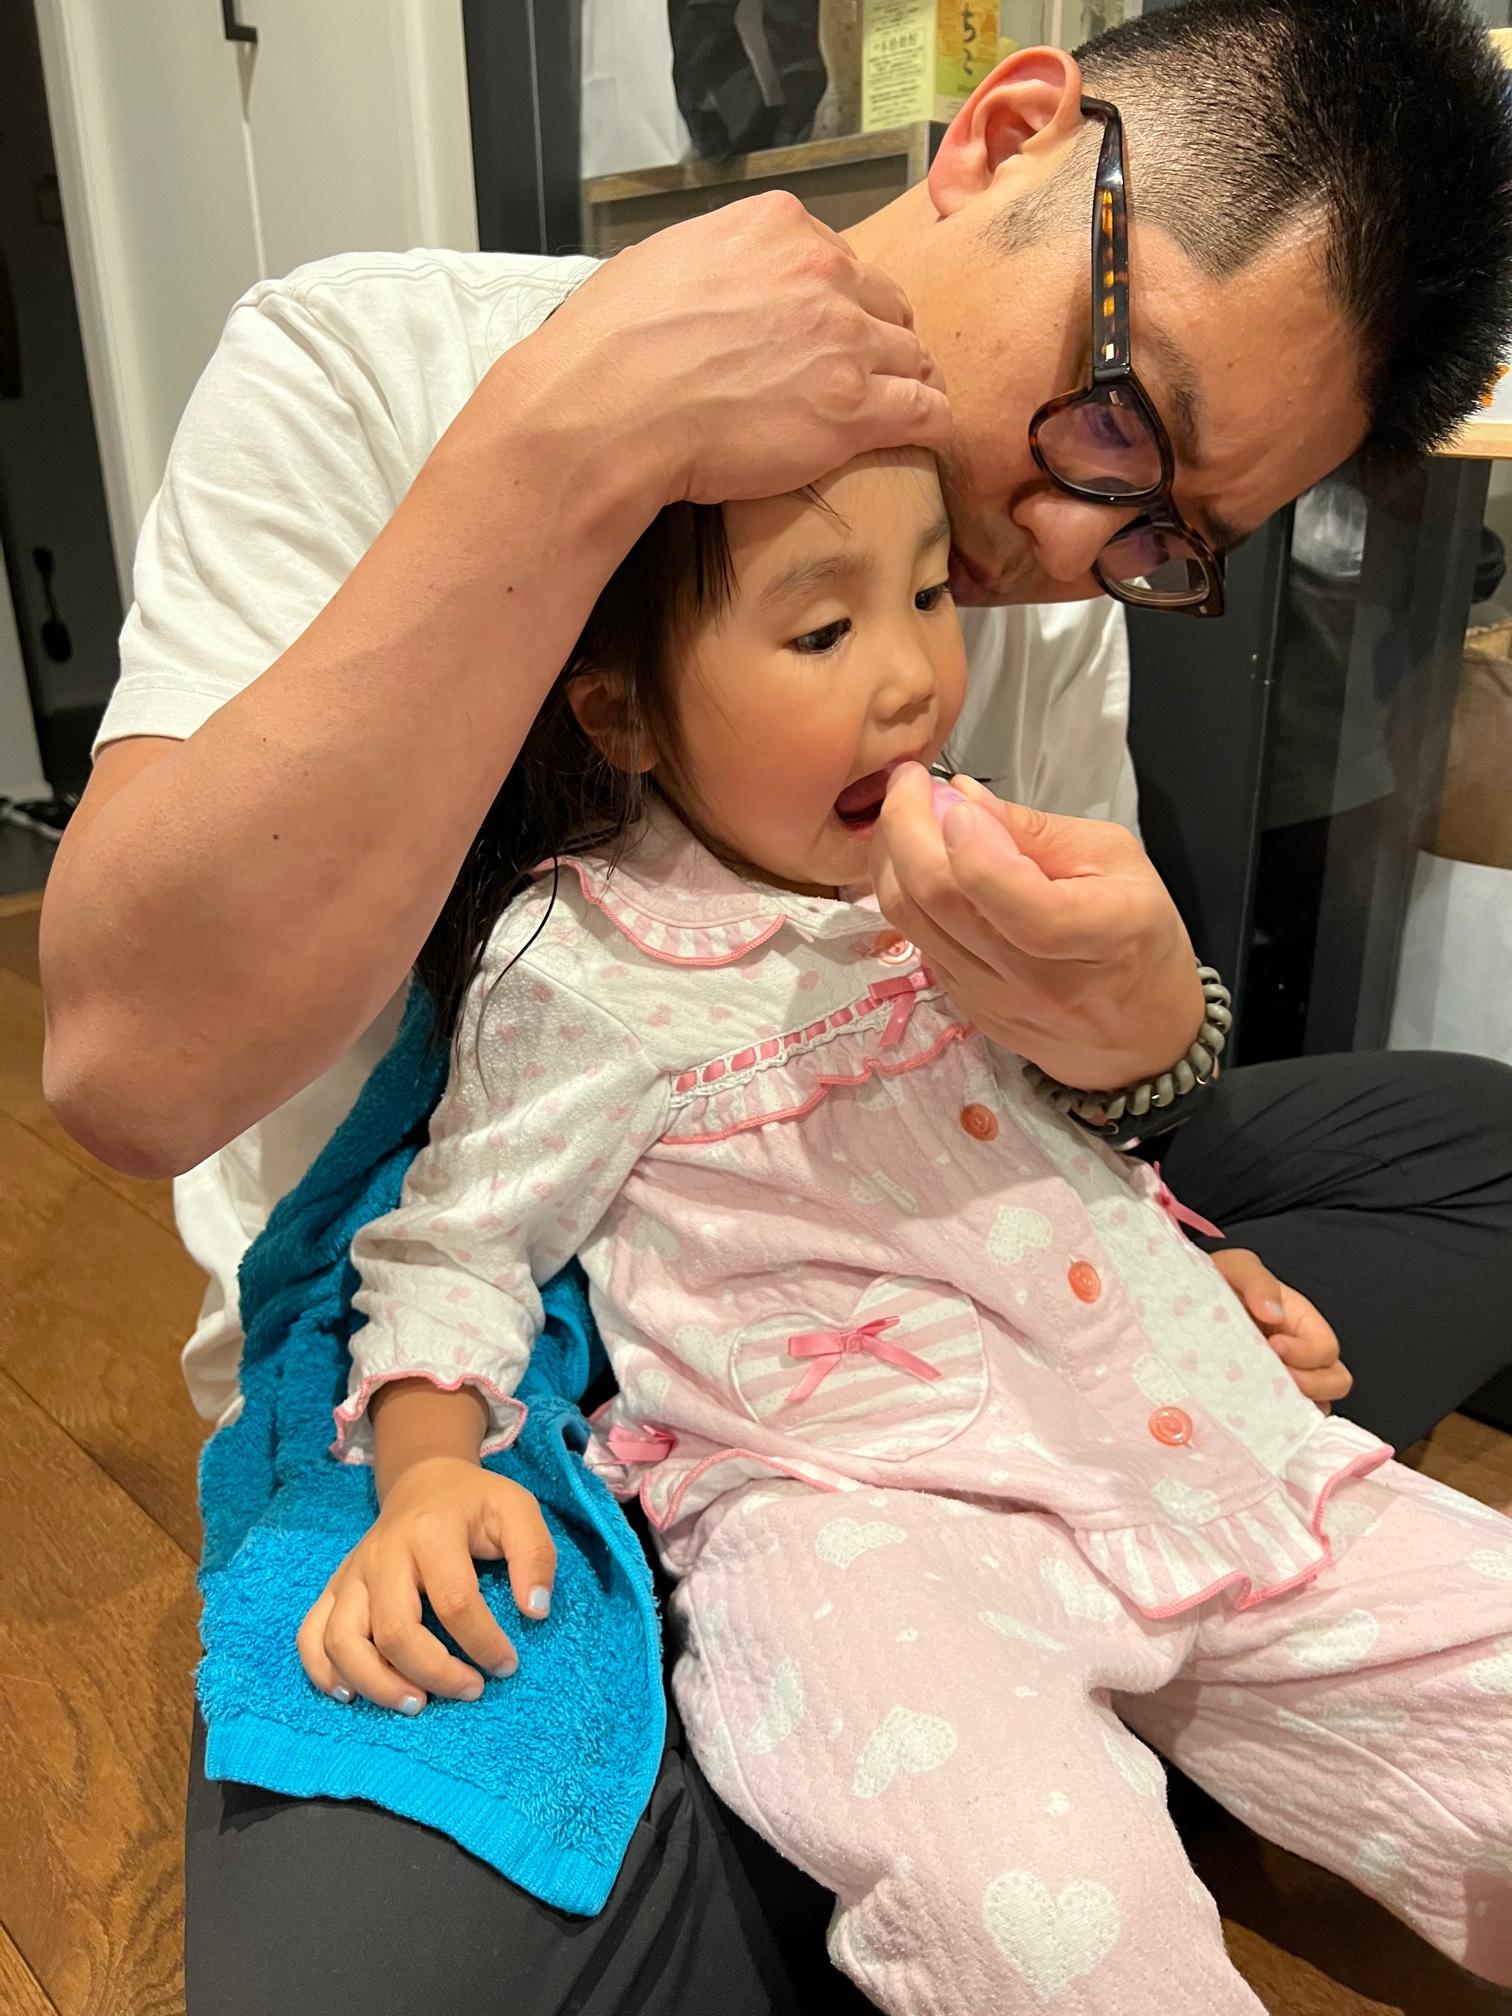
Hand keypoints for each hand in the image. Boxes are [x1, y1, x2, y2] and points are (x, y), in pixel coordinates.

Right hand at [297, 1458, 555, 1711]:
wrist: (423, 1480)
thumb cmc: (474, 1503)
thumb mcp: (518, 1511)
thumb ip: (535, 1556)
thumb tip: (535, 1612)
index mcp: (432, 1532)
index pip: (455, 1601)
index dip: (483, 1643)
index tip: (506, 1664)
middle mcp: (383, 1554)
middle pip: (395, 1630)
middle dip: (434, 1673)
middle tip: (469, 1690)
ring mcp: (352, 1573)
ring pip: (343, 1640)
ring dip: (377, 1684)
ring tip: (416, 1704)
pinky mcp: (335, 1588)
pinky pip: (311, 1634)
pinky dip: (323, 1671)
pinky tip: (352, 1695)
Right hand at [508, 192, 950, 508]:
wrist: (607, 410)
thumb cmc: (611, 347)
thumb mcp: (662, 263)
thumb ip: (714, 264)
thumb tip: (714, 288)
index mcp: (777, 227)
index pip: (839, 259)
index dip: (840, 302)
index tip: (832, 333)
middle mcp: (821, 272)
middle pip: (884, 303)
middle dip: (880, 338)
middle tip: (866, 376)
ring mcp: (844, 339)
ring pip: (912, 356)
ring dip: (909, 383)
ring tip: (902, 412)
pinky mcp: (855, 408)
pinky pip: (926, 409)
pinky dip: (933, 423)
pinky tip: (928, 437)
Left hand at [869, 766, 1204, 1090]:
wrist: (1137, 1036)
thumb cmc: (1138, 935)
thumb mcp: (1115, 860)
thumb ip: (1036, 831)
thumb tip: (961, 795)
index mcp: (1094, 934)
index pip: (1017, 902)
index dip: (973, 847)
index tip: (950, 795)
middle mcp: (1033, 977)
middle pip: (939, 901)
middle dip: (906, 826)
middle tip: (906, 781)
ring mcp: (989, 997)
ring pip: (909, 919)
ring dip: (890, 855)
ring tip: (903, 811)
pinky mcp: (963, 1004)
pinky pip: (915, 939)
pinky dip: (903, 890)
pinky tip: (914, 858)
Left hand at [1211, 1249, 1352, 1410]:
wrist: (1182, 1303)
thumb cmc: (1217, 1283)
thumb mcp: (1236, 1268)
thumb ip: (1257, 1281)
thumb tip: (1273, 1312)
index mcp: (1300, 1323)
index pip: (1326, 1349)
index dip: (1306, 1354)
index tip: (1273, 1346)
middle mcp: (1299, 1355)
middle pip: (1334, 1383)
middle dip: (1309, 1386)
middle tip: (1271, 1378)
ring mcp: (1282, 1381)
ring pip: (1310, 1408)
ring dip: (1290, 1408)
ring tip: (1254, 1395)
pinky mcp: (1258, 1400)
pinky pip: (1278, 1421)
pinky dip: (1269, 1423)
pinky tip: (1244, 1414)